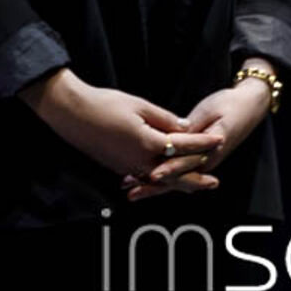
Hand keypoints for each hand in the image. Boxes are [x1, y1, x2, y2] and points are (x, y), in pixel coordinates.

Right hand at [21, 68, 222, 187]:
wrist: (71, 113)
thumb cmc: (104, 104)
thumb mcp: (138, 104)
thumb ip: (164, 118)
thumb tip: (183, 128)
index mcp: (149, 143)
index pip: (183, 145)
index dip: (202, 142)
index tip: (219, 139)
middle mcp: (140, 161)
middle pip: (176, 175)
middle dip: (197, 179)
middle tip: (214, 183)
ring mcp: (128, 167)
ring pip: (161, 181)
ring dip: (180, 184)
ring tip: (195, 186)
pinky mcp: (118, 167)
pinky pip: (145, 178)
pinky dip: (159, 181)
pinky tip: (163, 180)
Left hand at [123, 68, 273, 201]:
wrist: (249, 106)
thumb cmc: (230, 105)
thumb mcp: (210, 112)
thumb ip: (192, 126)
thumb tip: (176, 135)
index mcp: (209, 150)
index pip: (185, 163)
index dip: (168, 170)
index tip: (152, 175)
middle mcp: (205, 160)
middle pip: (176, 177)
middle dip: (153, 185)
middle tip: (132, 189)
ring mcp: (201, 161)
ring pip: (174, 177)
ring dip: (152, 183)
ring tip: (130, 187)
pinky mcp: (197, 158)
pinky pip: (177, 170)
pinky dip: (159, 174)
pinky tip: (140, 177)